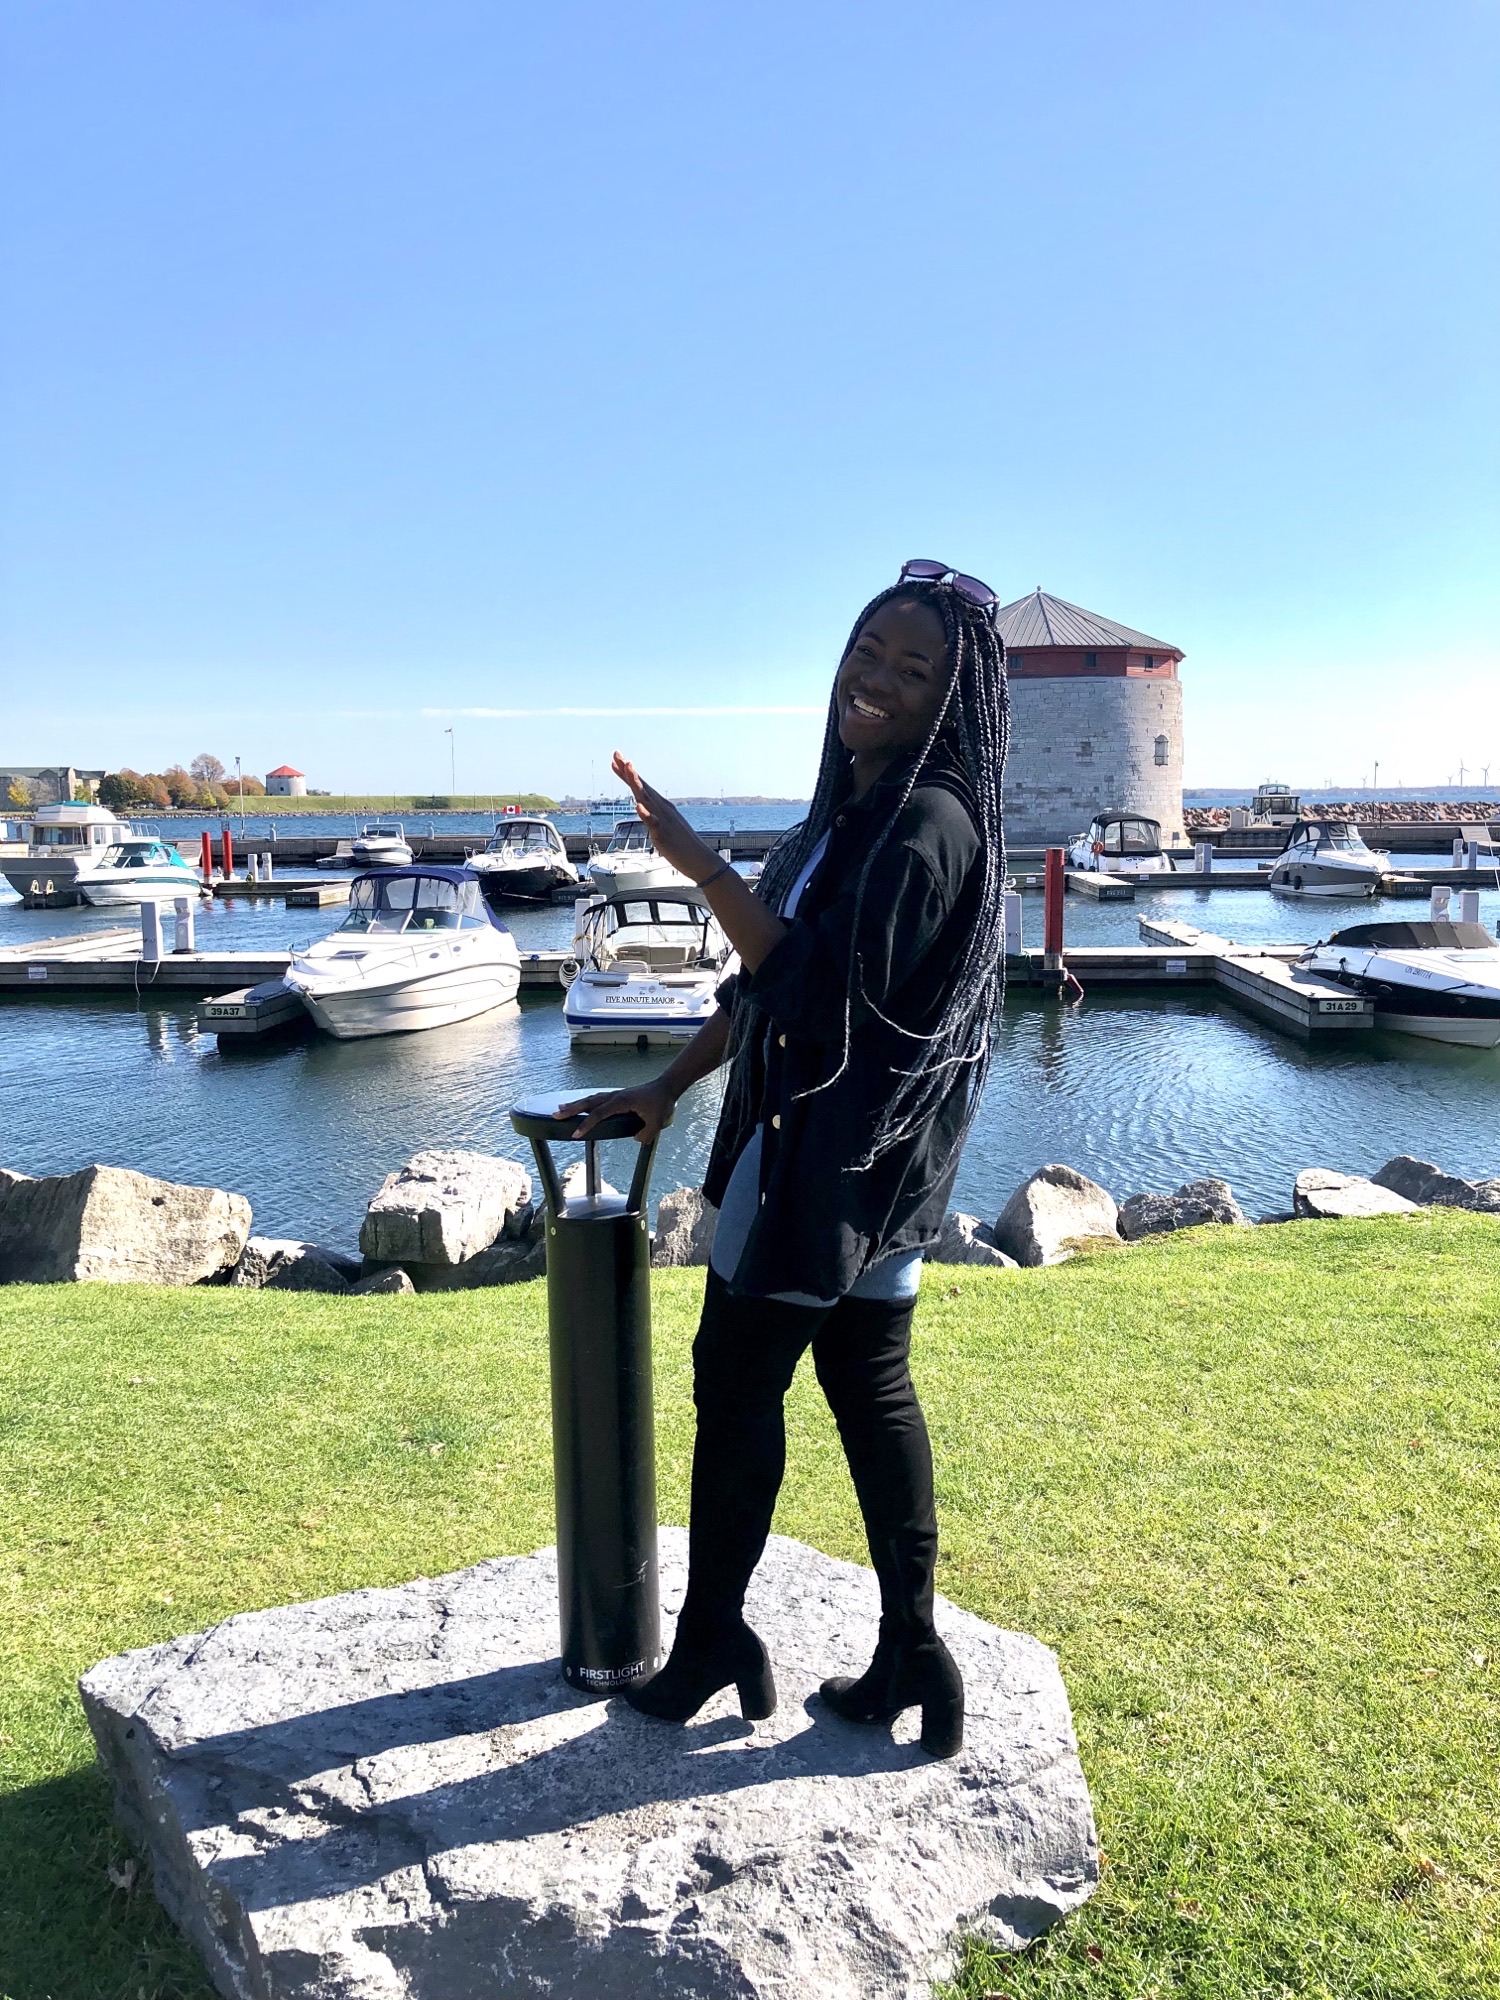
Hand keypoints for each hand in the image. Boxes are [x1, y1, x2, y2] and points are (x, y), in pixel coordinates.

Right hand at [560, 1078, 675, 1143]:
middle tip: (555, 1115)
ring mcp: (615, 1095)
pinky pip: (597, 1099)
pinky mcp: (618, 1096)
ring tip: (561, 1109)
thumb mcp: (657, 1122)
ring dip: (576, 1104)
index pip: (599, 1114)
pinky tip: (580, 1105)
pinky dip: (586, 1102)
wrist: (666, 1086)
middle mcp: (615, 1096)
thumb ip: (646, 1134)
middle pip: (589, 1102)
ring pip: (591, 1099)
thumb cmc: (661, 1103)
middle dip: (571, 1109)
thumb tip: (636, 1139)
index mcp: (621, 1102)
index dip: (586, 1124)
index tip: (575, 1134)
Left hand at [611, 750, 716, 880]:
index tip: (616, 759)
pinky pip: (653, 823)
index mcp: (661, 806)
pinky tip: (638, 806)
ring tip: (628, 769)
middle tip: (617, 754)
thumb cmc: (682, 845)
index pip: (642, 786)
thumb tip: (642, 804)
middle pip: (642, 787)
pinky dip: (646, 814)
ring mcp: (663, 821)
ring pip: (647, 799)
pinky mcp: (663, 835)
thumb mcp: (665, 825)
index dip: (627, 773)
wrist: (700, 861)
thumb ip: (653, 814)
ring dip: (636, 784)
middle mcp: (662, 809)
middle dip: (629, 771)